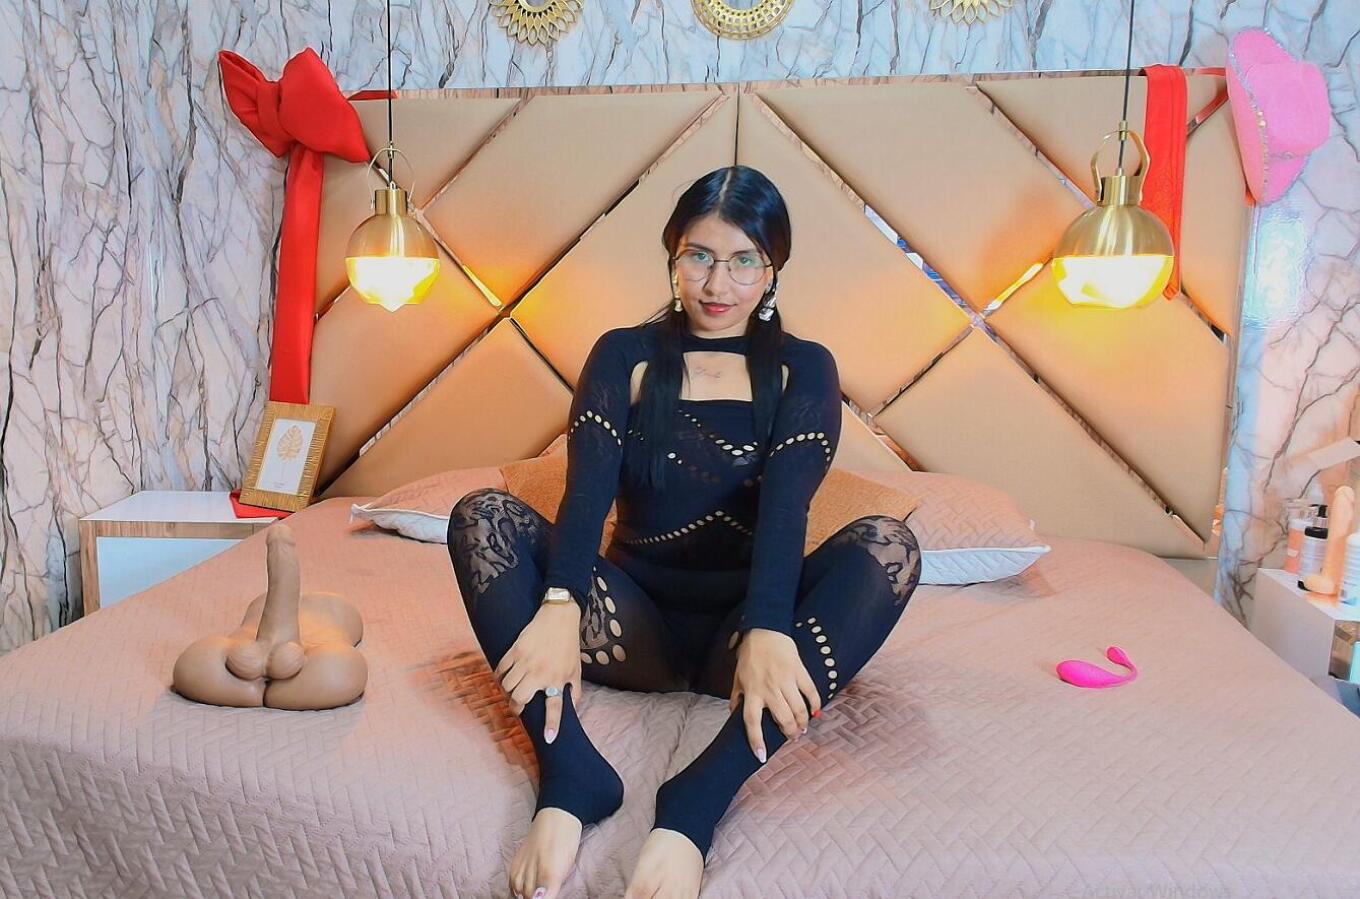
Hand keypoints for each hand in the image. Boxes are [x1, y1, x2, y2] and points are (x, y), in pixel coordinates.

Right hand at [493, 599, 582, 743]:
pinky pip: (500, 670)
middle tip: (518, 706)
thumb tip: (572, 709)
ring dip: (508, 691)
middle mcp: (540, 672)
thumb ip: (574, 691)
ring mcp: (525, 661)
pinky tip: (505, 677)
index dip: (551, 724)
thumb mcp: (576, 669)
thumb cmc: (568, 644)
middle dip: (516, 706)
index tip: (548, 739)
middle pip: (519, 698)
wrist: (558, 616)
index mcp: (557, 678)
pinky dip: (500, 677)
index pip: (555, 707)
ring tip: (513, 689)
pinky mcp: (515, 650)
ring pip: (507, 686)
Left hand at [730, 628, 820, 762]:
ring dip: (802, 724)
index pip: (752, 722)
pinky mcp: (799, 672)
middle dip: (789, 733)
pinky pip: (811, 692)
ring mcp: (785, 680)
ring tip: (802, 729)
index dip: (756, 741)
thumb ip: (736, 697)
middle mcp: (769, 689)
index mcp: (752, 692)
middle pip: (782, 719)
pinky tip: (815, 713)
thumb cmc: (750, 655)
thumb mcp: (738, 677)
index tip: (761, 756)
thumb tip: (734, 714)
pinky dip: (815, 705)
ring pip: (798, 710)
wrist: (765, 630)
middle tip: (791, 738)